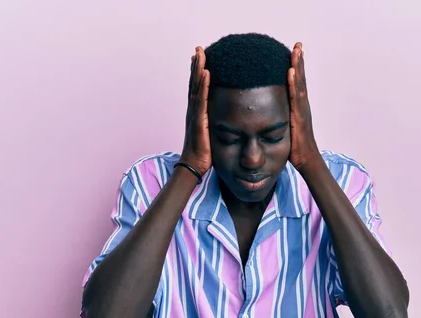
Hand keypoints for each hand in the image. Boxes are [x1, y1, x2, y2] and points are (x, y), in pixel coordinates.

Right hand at [180, 47, 211, 175]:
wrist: (194, 166)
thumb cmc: (204, 153)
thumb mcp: (212, 133)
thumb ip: (216, 123)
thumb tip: (227, 118)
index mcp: (197, 113)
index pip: (197, 88)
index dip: (198, 73)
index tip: (201, 58)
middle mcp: (193, 110)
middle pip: (194, 83)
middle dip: (196, 65)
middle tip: (199, 49)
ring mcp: (194, 114)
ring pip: (195, 87)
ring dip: (198, 69)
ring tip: (200, 53)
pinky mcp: (198, 120)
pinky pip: (200, 99)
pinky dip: (202, 85)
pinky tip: (206, 72)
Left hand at [287, 42, 319, 170]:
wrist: (305, 160)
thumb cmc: (294, 147)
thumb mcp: (283, 128)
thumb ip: (278, 118)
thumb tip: (265, 113)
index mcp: (297, 107)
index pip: (296, 84)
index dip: (295, 68)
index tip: (292, 52)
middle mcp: (302, 106)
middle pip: (300, 80)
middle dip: (299, 62)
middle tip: (297, 45)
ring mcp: (302, 110)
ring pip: (301, 84)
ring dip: (298, 67)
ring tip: (297, 51)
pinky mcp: (300, 116)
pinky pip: (296, 97)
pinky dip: (294, 83)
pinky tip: (291, 71)